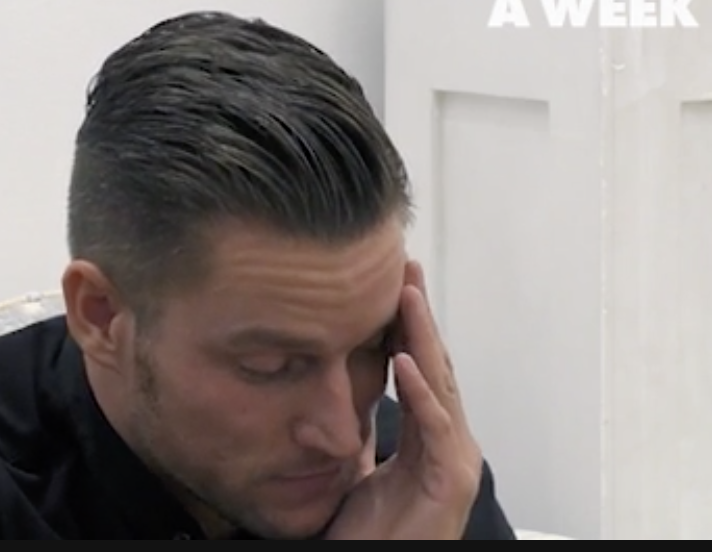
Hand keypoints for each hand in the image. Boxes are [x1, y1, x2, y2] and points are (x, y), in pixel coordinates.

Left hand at [324, 261, 482, 539]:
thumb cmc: (367, 531)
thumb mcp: (358, 468)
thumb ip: (360, 434)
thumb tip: (339, 398)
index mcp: (428, 436)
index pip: (419, 367)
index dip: (407, 324)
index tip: (393, 282)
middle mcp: (447, 441)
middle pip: (434, 364)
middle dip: (418, 315)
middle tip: (404, 268)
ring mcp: (454, 460)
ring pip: (439, 385)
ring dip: (423, 337)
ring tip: (406, 294)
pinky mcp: (450, 481)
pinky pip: (435, 428)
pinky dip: (421, 392)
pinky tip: (406, 359)